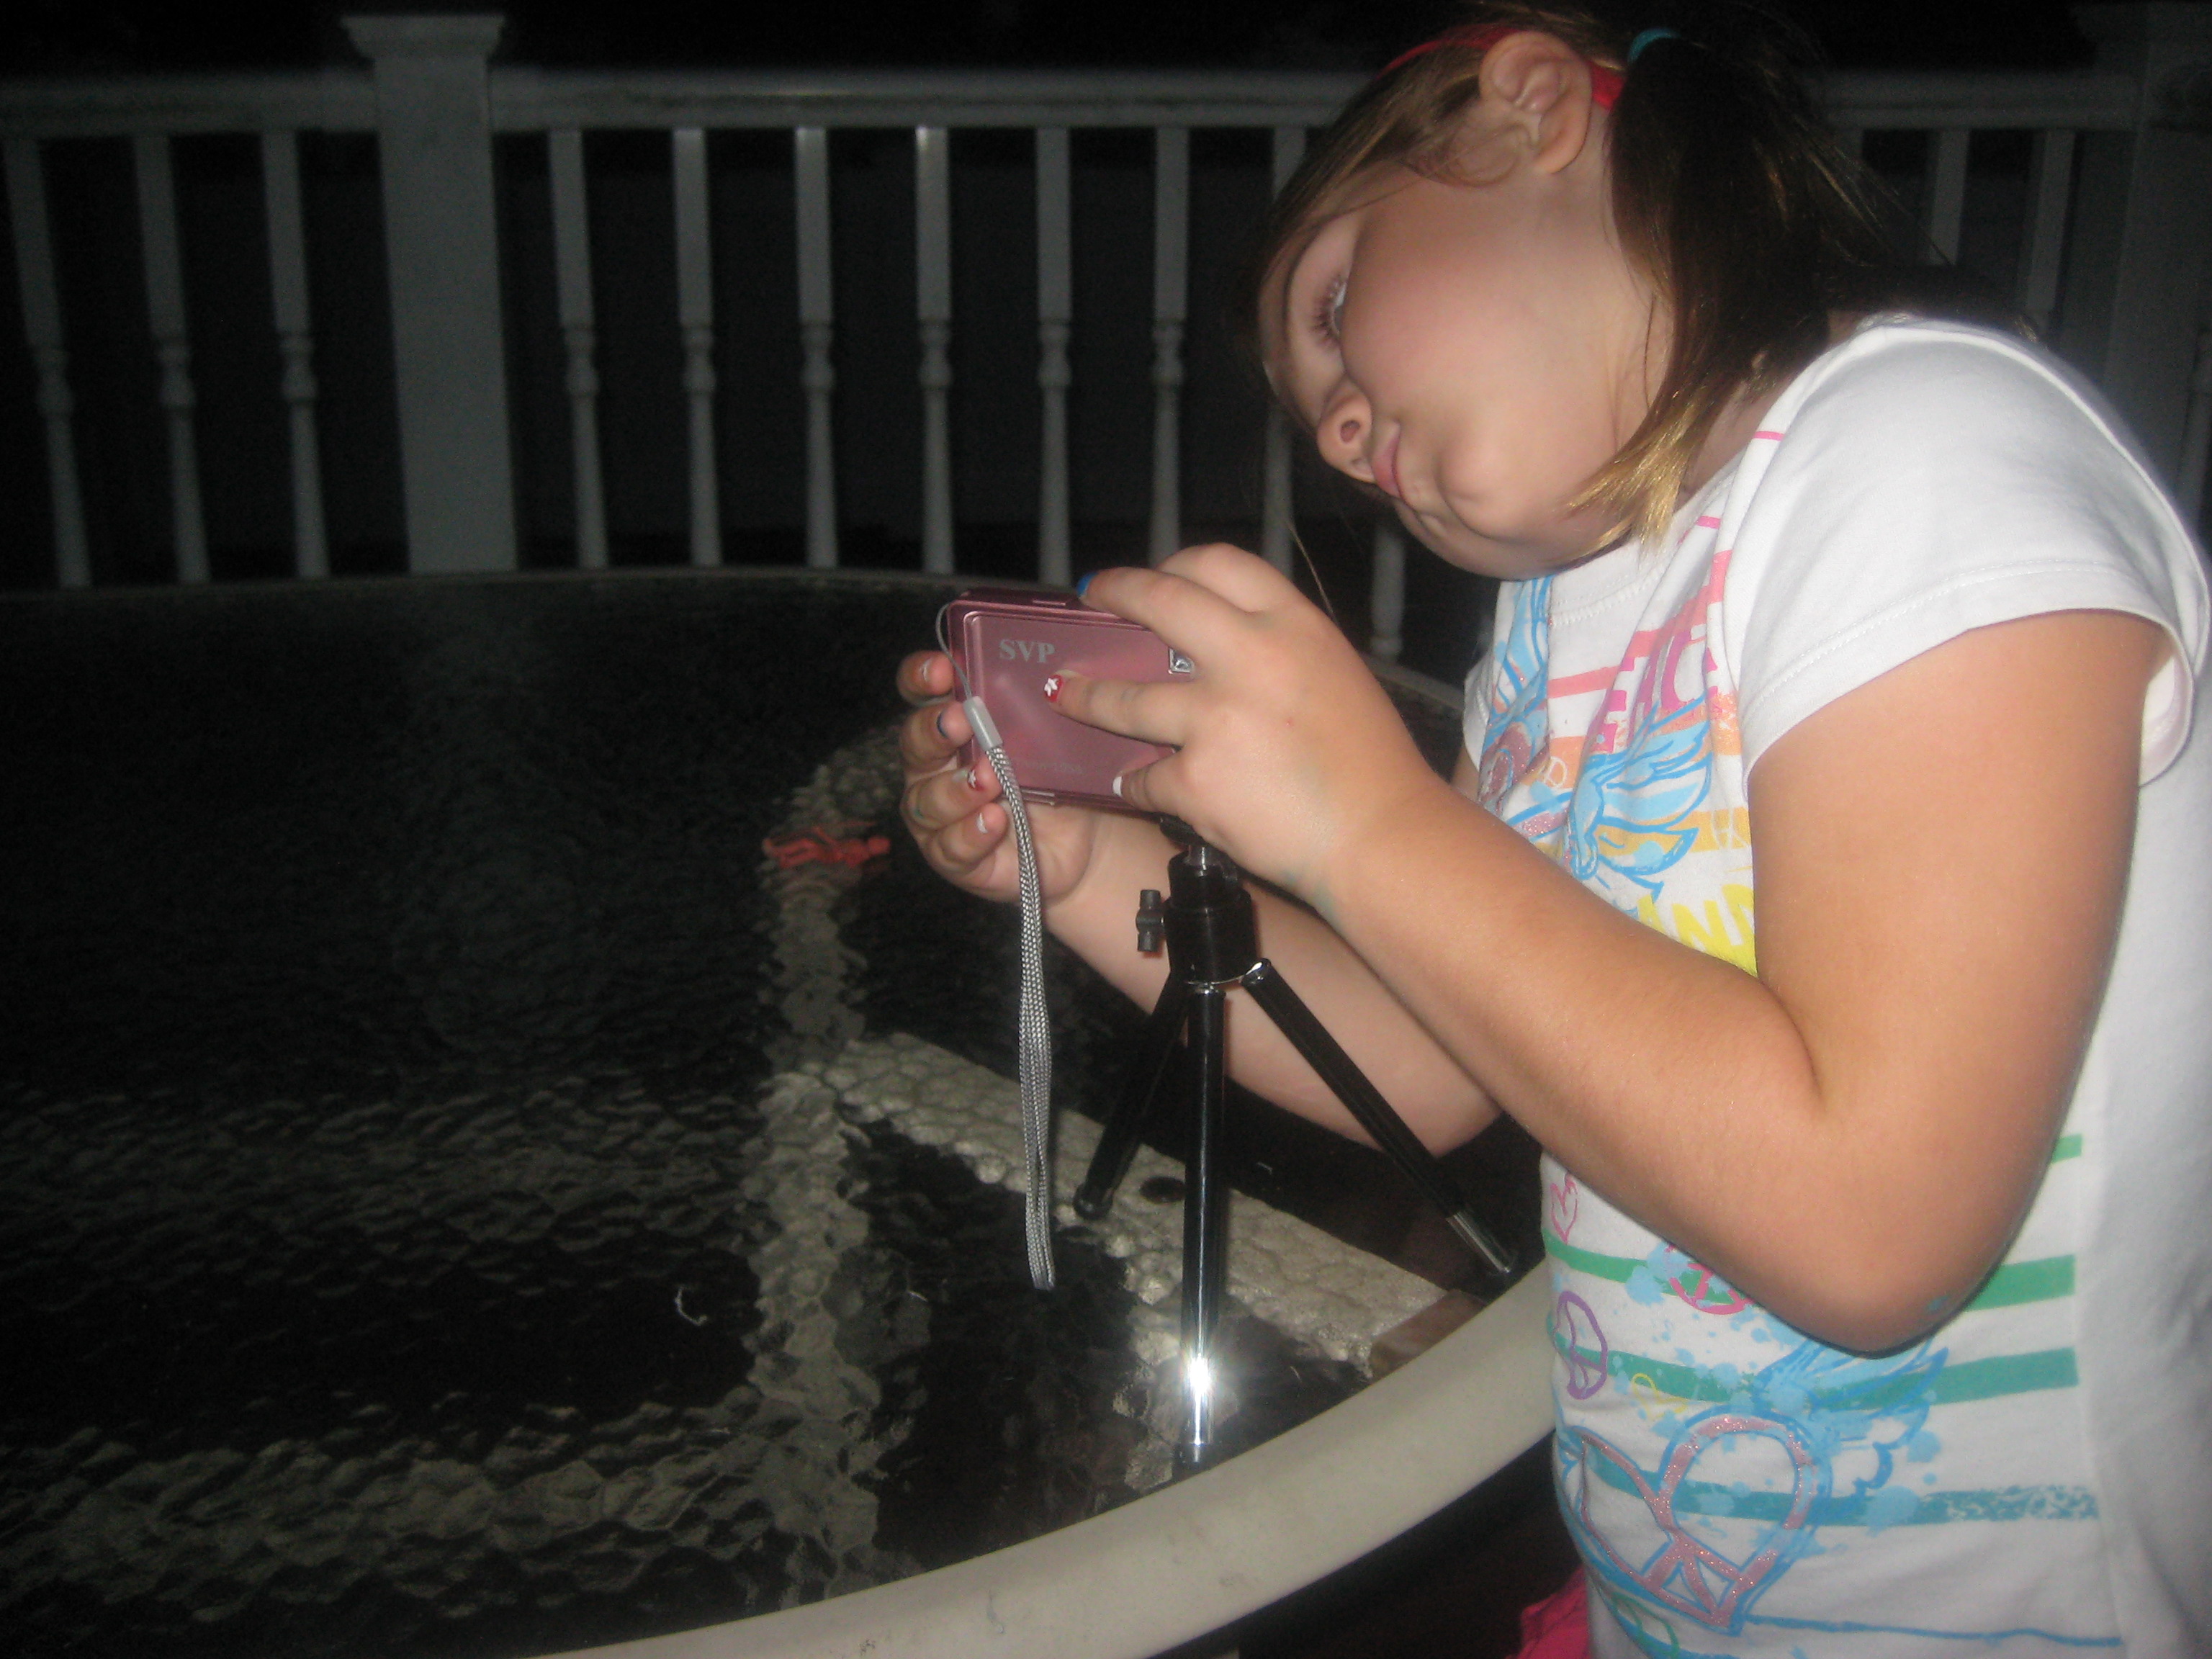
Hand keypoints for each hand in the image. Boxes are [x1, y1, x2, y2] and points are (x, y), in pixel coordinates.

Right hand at [895, 648, 1111, 905]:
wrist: (1082, 841)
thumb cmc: (1053, 775)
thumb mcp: (1046, 737)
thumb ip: (1031, 707)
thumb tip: (1049, 673)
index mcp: (950, 727)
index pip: (920, 695)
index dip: (921, 678)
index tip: (942, 668)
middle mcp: (934, 769)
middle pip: (915, 744)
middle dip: (934, 730)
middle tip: (961, 721)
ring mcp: (939, 817)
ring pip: (927, 801)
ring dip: (956, 788)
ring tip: (989, 779)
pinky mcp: (956, 858)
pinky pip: (952, 848)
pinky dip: (972, 833)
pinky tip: (995, 821)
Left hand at [1052, 545, 1444, 903]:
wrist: (1381, 837)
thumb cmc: (1371, 764)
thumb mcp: (1336, 673)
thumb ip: (1281, 647)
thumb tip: (1222, 638)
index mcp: (1293, 624)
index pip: (1218, 562)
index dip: (1173, 564)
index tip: (1153, 576)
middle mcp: (1250, 657)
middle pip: (1160, 601)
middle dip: (1113, 593)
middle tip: (1091, 598)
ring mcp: (1216, 719)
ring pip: (1125, 696)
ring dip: (1087, 694)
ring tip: (1065, 693)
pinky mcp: (1195, 780)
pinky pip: (1144, 777)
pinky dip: (1136, 783)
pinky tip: (1130, 786)